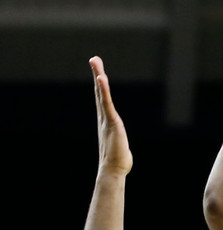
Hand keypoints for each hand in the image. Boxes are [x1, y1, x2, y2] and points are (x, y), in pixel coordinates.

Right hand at [89, 55, 132, 175]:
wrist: (113, 170)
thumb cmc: (118, 162)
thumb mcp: (120, 147)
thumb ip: (120, 144)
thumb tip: (121, 150)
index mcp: (106, 122)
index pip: (103, 100)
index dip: (100, 86)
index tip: (99, 73)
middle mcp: (103, 118)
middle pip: (99, 92)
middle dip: (97, 75)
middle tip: (94, 59)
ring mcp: (106, 119)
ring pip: (101, 94)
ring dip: (98, 76)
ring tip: (94, 62)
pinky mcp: (111, 122)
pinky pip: (107, 103)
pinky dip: (103, 90)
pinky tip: (101, 78)